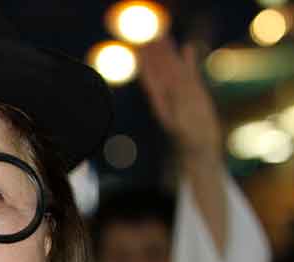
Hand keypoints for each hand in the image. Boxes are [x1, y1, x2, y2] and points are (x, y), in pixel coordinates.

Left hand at [137, 37, 222, 159]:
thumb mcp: (180, 123)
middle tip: (147, 37)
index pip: (151, 80)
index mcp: (161, 103)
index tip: (139, 51)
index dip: (145, 65)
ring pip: (174, 69)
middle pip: (160, 70)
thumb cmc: (187, 141)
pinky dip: (189, 60)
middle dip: (154, 54)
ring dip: (168, 53)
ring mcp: (182, 94)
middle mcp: (169, 96)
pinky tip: (189, 47)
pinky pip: (191, 73)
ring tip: (163, 35)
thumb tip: (173, 90)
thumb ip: (177, 106)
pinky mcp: (195, 94)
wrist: (198, 149)